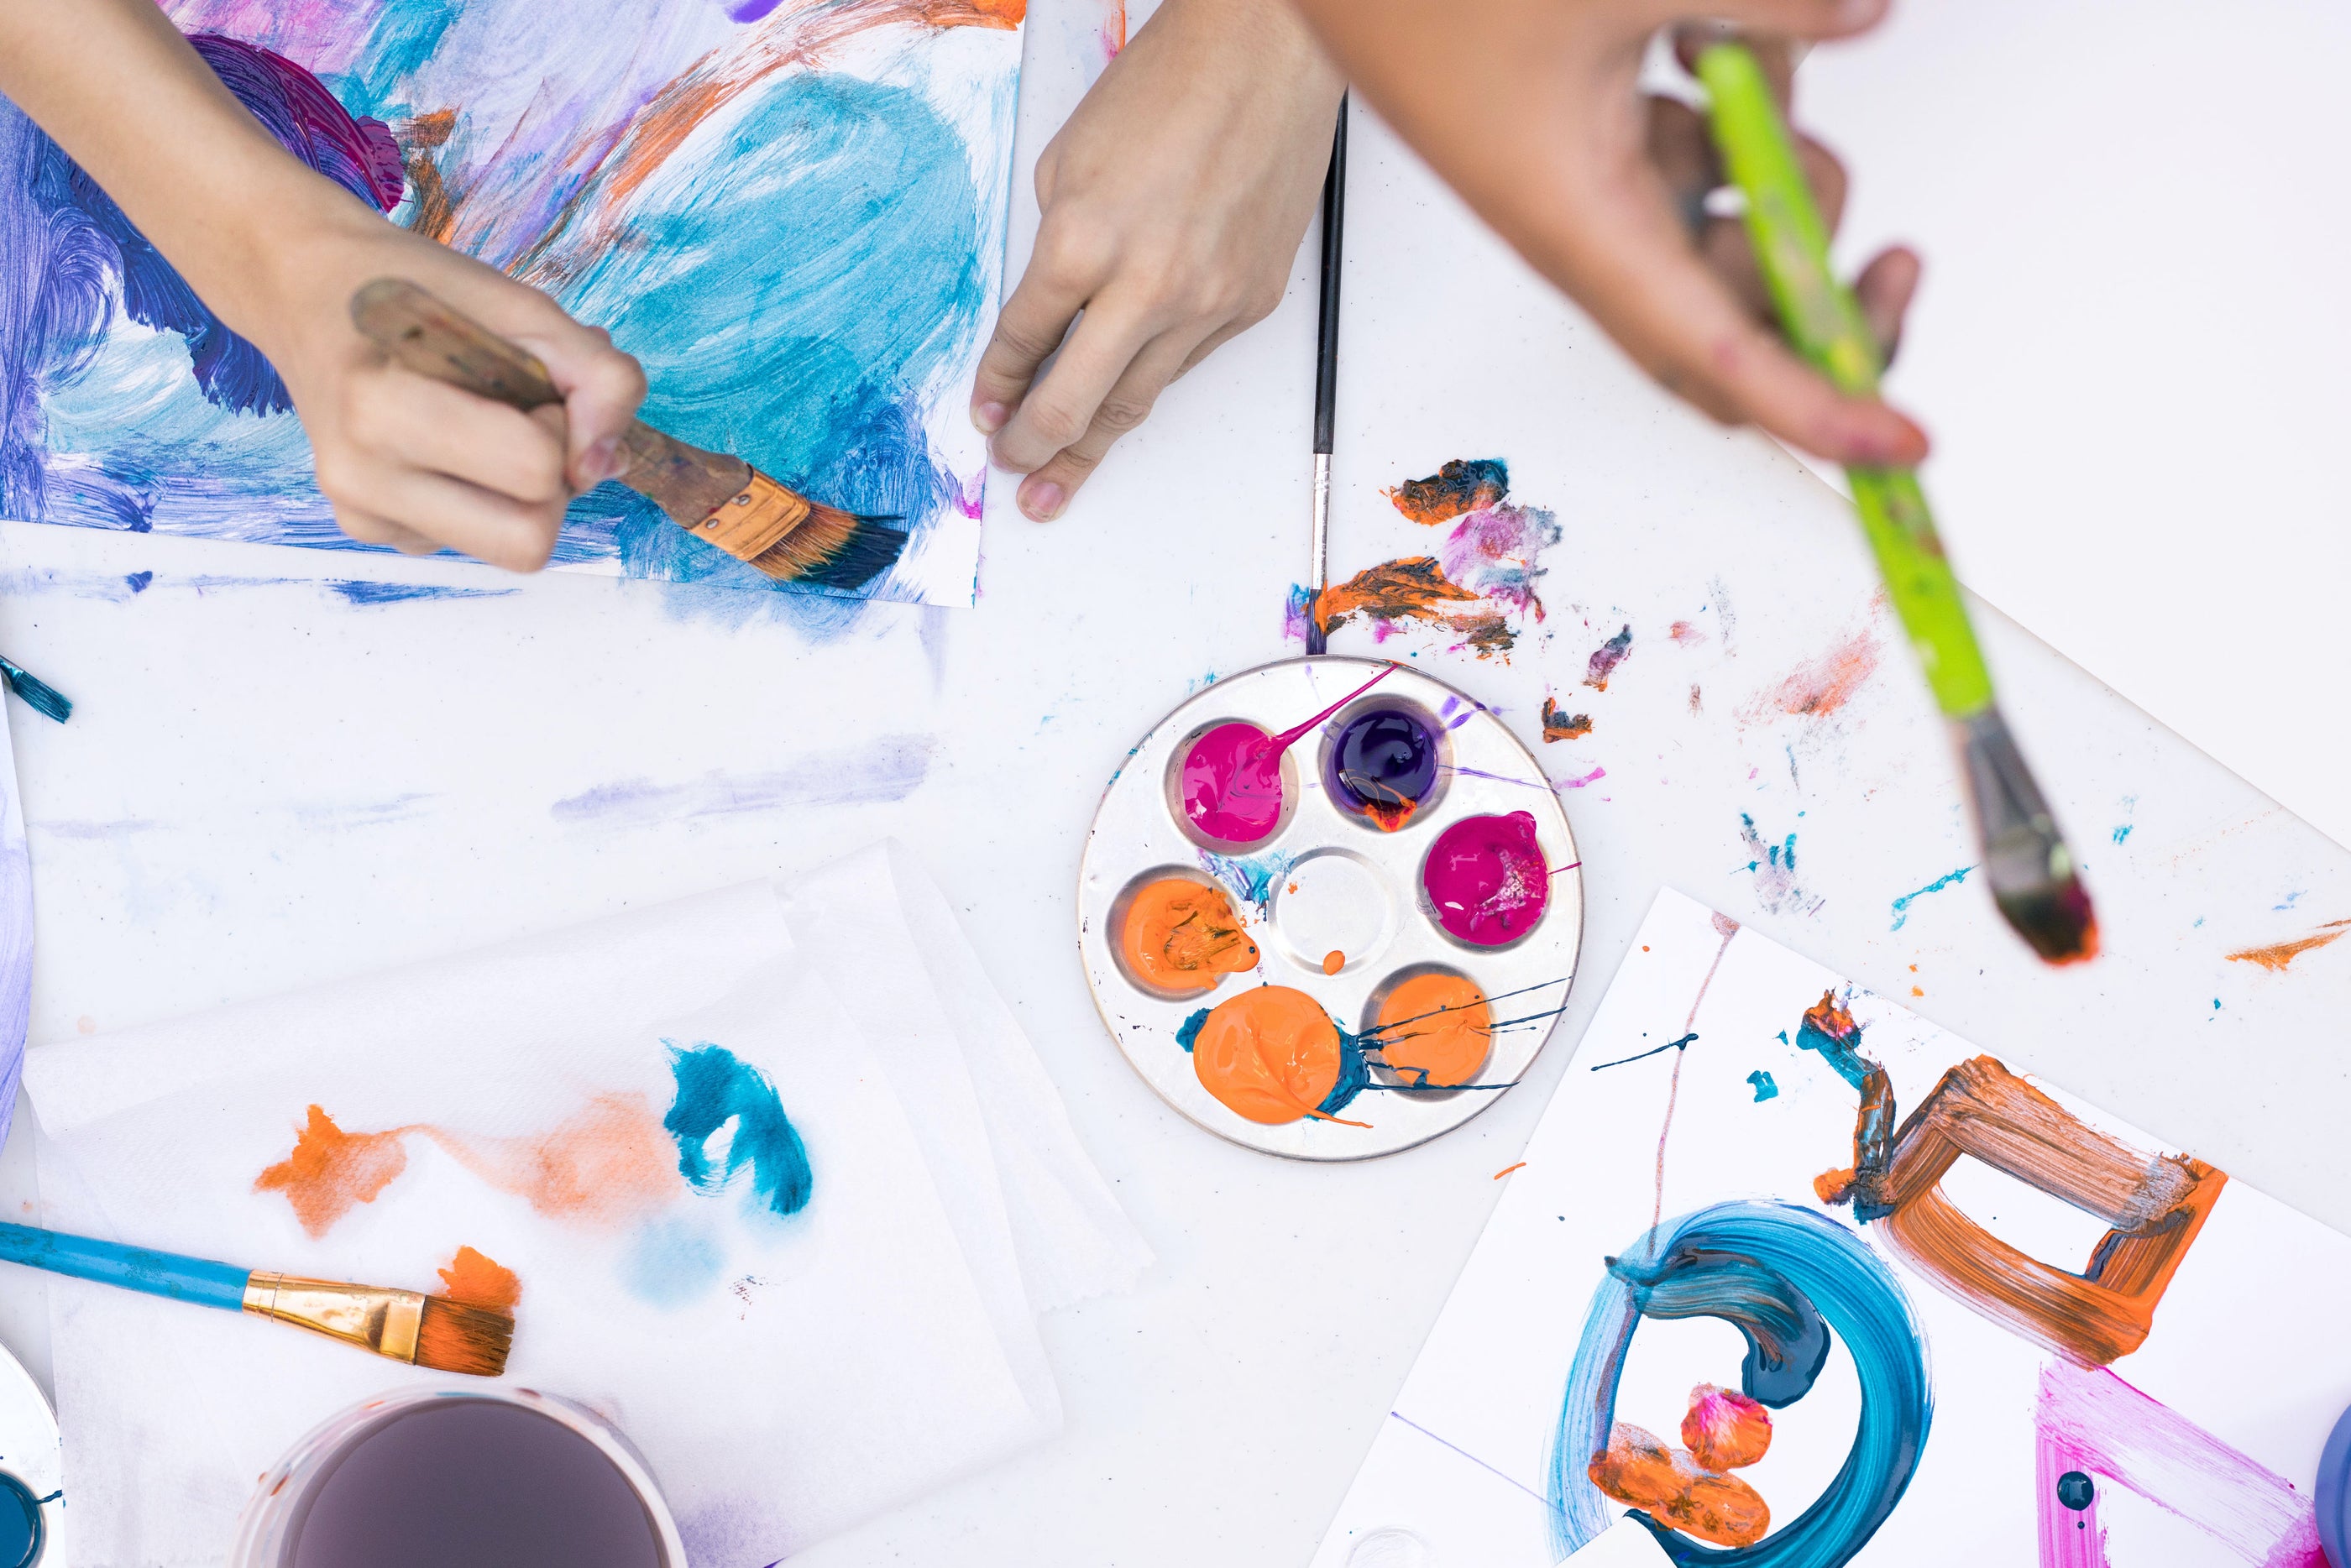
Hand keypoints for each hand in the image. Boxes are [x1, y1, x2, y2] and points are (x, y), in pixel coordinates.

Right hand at [255, 203, 647, 568]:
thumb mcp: (524, 307)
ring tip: (483, 424)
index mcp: (381, 408)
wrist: (306, 288)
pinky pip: (474, 542)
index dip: (559, 426)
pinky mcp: (371, 531)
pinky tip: (449, 443)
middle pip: (529, 542)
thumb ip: (597, 377)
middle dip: (550, 481)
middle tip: (518, 415)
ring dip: (522, 493)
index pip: (537, 471)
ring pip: (509, 550)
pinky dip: (485, 496)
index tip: (526, 384)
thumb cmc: (421, 293)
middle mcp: (360, 476)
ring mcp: (361, 513)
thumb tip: (609, 465)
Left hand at [972, 0, 1344, 519]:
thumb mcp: (1068, 162)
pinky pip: (1186, 363)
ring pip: (1136, 402)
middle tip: (1013, 471)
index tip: (986, 413)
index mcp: (1082, 244)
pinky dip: (1148, 384)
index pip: (1022, 342)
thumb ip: (1056, 246)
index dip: (996, 386)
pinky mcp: (1249, 303)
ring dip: (1090, 450)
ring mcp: (1206, 303)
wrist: (1265, 58)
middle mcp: (1146, 286)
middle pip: (1073, 401)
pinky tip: (1123, 402)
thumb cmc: (1164, 89)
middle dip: (1033, 446)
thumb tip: (1048, 313)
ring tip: (1058, 483)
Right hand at [1289, 0, 1925, 466]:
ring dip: (1777, 169)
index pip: (1720, 353)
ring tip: (1750, 64)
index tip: (1898, 443)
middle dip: (1822, 294)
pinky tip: (1700, 49)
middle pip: (1735, 329)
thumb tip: (1865, 16)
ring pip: (1728, 238)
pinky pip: (1694, 173)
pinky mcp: (1587, 153)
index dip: (1816, 410)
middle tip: (1893, 261)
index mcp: (1581, 225)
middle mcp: (1587, 234)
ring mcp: (1589, 197)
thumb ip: (1769, 4)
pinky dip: (1730, 122)